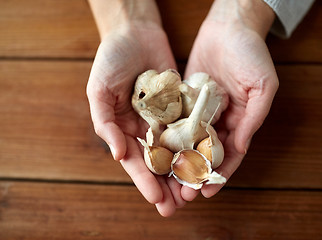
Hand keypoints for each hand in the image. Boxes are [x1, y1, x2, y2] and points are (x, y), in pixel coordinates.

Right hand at [86, 0, 189, 215]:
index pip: (136, 161)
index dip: (145, 181)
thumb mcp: (98, 90)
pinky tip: (207, 158)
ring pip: (177, 150)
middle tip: (178, 206)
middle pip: (159, 162)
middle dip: (167, 185)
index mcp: (124, 129)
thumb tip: (117, 155)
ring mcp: (165, 118)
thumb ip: (105, 123)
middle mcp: (146, 128)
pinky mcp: (181, 106)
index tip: (157, 200)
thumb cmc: (111, 59)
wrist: (135, 32)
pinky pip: (190, 127)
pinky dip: (197, 143)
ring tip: (196, 190)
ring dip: (185, 171)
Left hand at [184, 0, 278, 197]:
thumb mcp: (263, 86)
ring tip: (167, 181)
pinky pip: (176, 120)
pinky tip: (158, 151)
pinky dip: (169, 136)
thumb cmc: (251, 53)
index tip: (207, 193)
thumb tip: (242, 148)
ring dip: (179, 162)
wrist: (229, 26)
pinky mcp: (184, 99)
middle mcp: (219, 120)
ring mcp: (200, 110)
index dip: (219, 174)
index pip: (229, 155)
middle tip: (182, 195)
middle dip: (195, 174)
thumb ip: (253, 118)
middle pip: (206, 153)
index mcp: (240, 121)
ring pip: (188, 142)